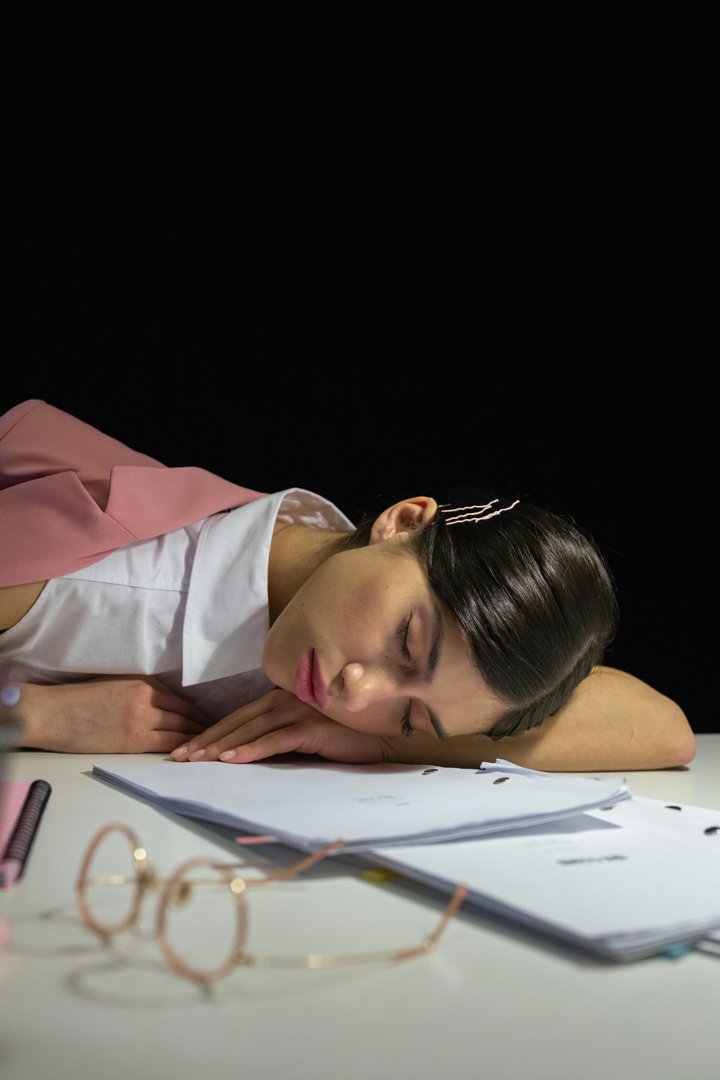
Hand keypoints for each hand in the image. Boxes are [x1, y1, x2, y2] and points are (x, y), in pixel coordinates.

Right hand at [18, 676, 207, 752]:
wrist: (51, 713)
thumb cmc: (77, 701)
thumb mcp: (115, 685)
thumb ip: (140, 692)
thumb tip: (163, 707)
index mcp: (143, 681)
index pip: (181, 699)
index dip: (197, 713)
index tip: (210, 721)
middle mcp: (148, 696)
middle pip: (186, 714)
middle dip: (204, 726)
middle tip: (220, 737)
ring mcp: (142, 717)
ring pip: (182, 729)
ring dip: (198, 739)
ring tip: (210, 749)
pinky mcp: (134, 738)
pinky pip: (169, 744)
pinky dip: (184, 750)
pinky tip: (193, 757)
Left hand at [170, 688, 387, 764]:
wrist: (378, 739)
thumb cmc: (338, 738)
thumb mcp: (300, 736)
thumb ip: (275, 737)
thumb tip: (240, 755)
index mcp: (279, 698)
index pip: (237, 717)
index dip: (210, 733)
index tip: (185, 749)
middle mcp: (285, 699)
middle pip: (238, 721)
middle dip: (207, 740)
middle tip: (179, 757)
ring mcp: (298, 710)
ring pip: (251, 729)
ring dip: (222, 745)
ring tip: (198, 760)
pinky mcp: (310, 726)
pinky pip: (275, 740)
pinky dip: (251, 749)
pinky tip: (232, 760)